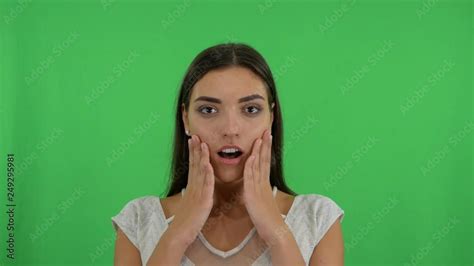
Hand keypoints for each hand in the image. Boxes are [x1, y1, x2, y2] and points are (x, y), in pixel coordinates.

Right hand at [167, 135, 214, 247]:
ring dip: (201, 157)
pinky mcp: (202, 201)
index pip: (192, 165)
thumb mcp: (192, 203)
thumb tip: (198, 186)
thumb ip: (195, 193)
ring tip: (202, 143)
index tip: (194, 140)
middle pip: (194, 164)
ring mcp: (197, 193)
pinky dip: (206, 174)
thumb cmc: (187, 221)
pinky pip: (205, 186)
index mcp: (192, 187)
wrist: (179, 234)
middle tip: (195, 135)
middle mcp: (193, 187)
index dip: (193, 152)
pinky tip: (208, 165)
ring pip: (199, 171)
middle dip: (195, 149)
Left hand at [242, 129, 285, 244]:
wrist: (274, 230)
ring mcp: (259, 187)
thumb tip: (255, 184)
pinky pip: (251, 178)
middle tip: (266, 130)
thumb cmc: (267, 218)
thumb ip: (258, 190)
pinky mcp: (253, 195)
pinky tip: (250, 157)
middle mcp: (263, 182)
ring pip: (259, 165)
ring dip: (259, 151)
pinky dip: (251, 167)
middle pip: (265, 159)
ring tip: (260, 137)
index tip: (266, 136)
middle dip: (265, 144)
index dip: (266, 148)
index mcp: (264, 183)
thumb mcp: (261, 200)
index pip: (265, 161)